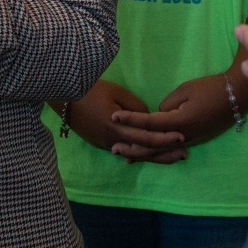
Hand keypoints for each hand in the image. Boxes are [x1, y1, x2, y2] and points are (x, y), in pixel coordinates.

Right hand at [59, 81, 187, 163]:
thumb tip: (148, 118)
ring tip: (172, 156)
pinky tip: (150, 155)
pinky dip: (139, 153)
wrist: (63, 98)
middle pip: (144, 151)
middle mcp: (113, 141)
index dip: (165, 138)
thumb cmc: (90, 90)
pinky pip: (124, 151)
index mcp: (117, 128)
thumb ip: (136, 107)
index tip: (182, 137)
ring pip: (135, 154)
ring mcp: (106, 144)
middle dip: (165, 153)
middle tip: (185, 154)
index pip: (147, 137)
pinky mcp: (101, 143)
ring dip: (154, 156)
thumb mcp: (116, 93)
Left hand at [114, 71, 247, 161]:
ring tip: (125, 157)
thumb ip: (167, 105)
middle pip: (153, 145)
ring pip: (162, 151)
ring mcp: (190, 140)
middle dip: (132, 147)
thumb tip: (158, 115)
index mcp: (179, 122)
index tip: (114, 117)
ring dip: (143, 154)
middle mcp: (183, 136)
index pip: (149, 123)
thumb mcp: (185, 90)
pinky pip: (171, 149)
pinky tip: (149, 154)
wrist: (237, 96)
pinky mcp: (194, 139)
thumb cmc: (211, 88)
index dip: (131, 120)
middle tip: (113, 149)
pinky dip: (157, 152)